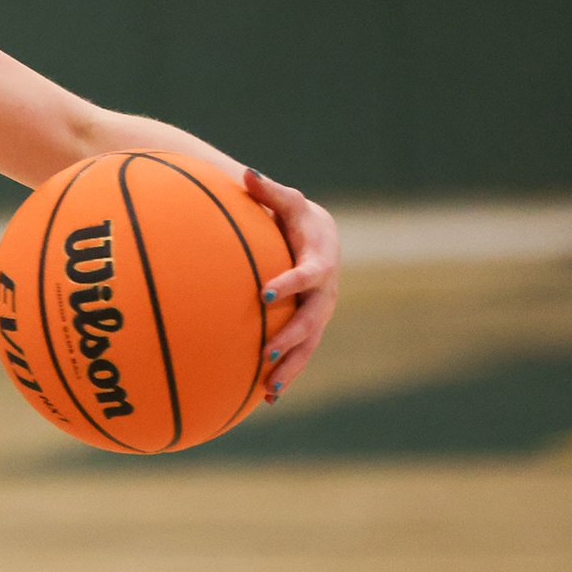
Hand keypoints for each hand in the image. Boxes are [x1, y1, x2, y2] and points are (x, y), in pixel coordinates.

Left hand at [247, 167, 338, 403]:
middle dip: (290, 338)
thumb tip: (246, 173)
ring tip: (268, 389)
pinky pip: (300, 353)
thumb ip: (268, 191)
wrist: (319, 237)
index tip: (264, 293)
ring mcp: (320, 313)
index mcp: (320, 261)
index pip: (308, 275)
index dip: (290, 283)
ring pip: (308, 345)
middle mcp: (325, 293)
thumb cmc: (295, 217)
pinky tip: (265, 398)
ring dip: (291, 367)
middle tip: (266, 353)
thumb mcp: (286, 201)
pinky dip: (286, 374)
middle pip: (312, 320)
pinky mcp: (310, 327)